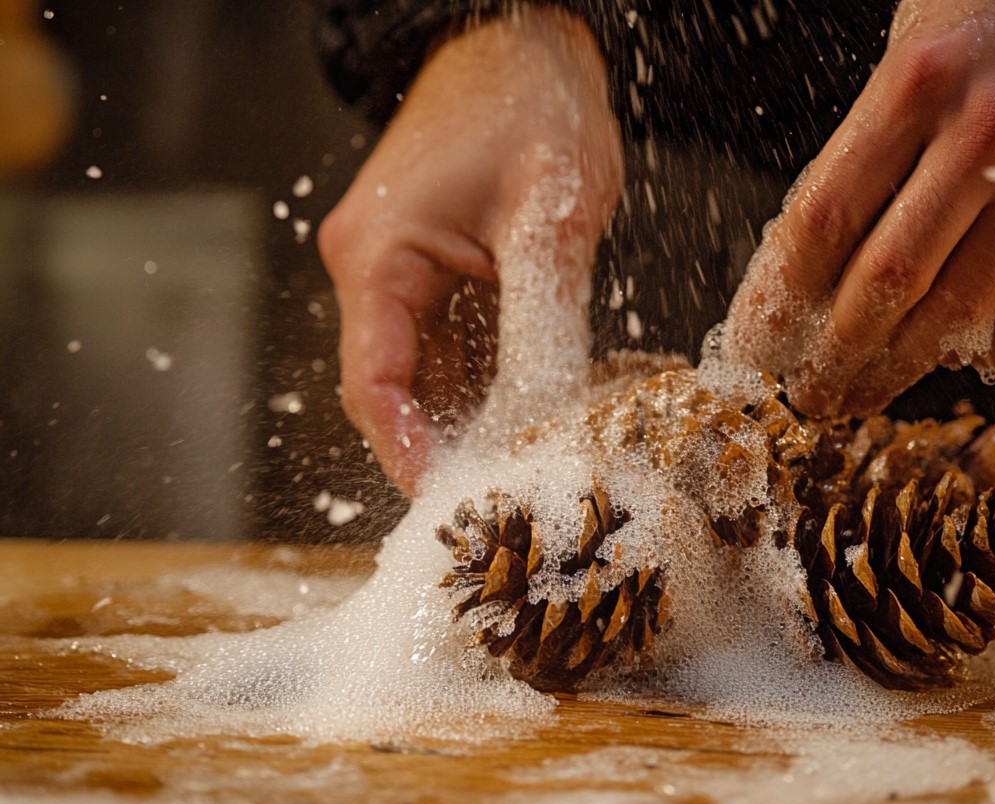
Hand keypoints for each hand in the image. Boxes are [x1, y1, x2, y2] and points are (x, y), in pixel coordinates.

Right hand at [318, 7, 622, 493]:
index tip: (452, 499)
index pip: (374, 384)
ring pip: (433, 372)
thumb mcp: (552, 215)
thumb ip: (546, 317)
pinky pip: (458, 343)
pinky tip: (535, 409)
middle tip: (507, 498)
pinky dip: (493, 378)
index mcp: (378, 259)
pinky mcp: (439, 267)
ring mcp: (406, 271)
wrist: (519, 38)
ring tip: (529, 466)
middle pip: (402, 388)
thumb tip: (551, 412)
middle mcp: (377, 271)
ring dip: (477, 415)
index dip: (408, 450)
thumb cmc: (529, 103)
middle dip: (451, 443)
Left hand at [724, 0, 994, 415]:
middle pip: (883, 280)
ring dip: (904, 368)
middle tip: (814, 393)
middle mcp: (989, 127)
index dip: (781, 298)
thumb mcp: (920, 51)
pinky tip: (973, 349)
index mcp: (919, 81)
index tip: (762, 343)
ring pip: (959, 313)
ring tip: (872, 390)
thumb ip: (872, 148)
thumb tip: (812, 266)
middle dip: (835, 356)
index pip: (822, 218)